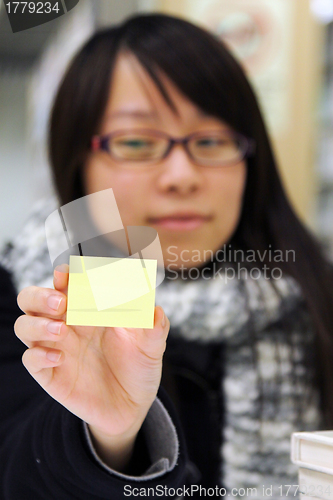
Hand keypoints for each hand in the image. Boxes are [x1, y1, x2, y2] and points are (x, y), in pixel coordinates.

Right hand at [14, 265, 169, 469]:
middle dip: (40, 295)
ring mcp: (56, 348)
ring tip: (62, 330)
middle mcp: (67, 324)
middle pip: (32, 299)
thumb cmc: (138, 367)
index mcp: (88, 309)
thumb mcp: (152, 346)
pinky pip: (30, 359)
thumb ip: (154, 325)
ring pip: (24, 325)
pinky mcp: (51, 374)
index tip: (69, 273)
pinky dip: (38, 355)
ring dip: (37, 323)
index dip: (63, 275)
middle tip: (61, 302)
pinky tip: (59, 358)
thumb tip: (154, 307)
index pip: (65, 284)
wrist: (132, 407)